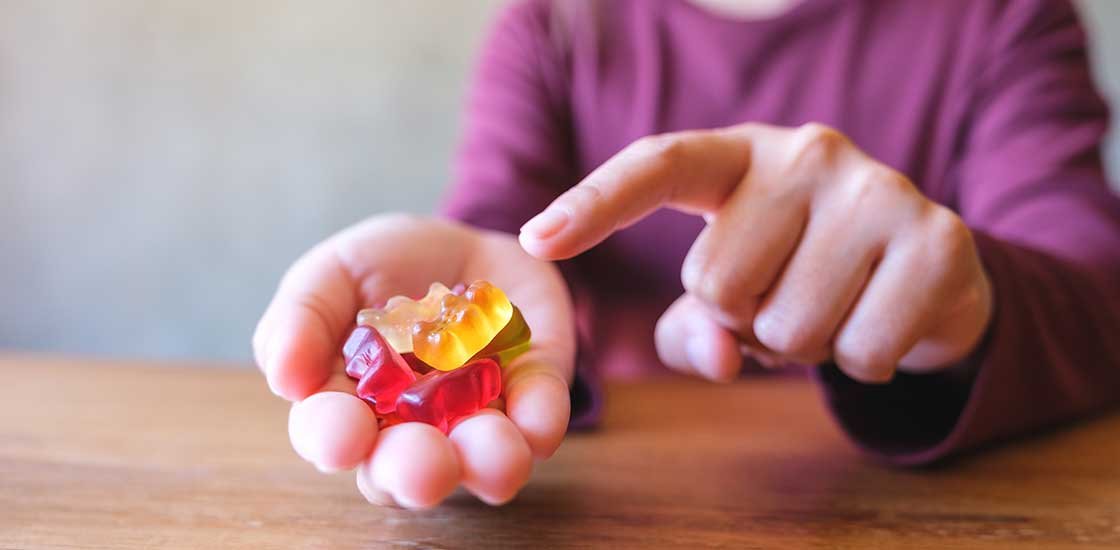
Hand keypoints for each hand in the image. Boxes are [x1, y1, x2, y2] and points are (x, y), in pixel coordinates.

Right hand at [253, 214, 573, 506]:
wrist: (467, 241)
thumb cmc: (386, 266)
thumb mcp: (334, 271)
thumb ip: (300, 318)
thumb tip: (285, 380)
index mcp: (349, 404)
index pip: (331, 436)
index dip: (334, 440)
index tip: (343, 436)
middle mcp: (410, 431)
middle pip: (405, 472)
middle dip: (415, 472)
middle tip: (425, 466)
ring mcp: (474, 421)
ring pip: (479, 466)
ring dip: (486, 464)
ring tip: (494, 452)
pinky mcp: (532, 400)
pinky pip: (540, 424)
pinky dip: (539, 424)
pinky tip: (536, 420)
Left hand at [519, 123, 991, 382]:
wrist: (929, 273)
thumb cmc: (807, 276)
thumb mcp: (734, 296)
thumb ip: (695, 327)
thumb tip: (715, 351)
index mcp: (741, 155)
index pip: (658, 165)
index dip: (594, 204)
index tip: (536, 240)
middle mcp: (808, 152)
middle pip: (716, 282)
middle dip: (742, 319)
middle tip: (784, 298)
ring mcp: (878, 189)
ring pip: (788, 326)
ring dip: (801, 346)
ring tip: (833, 307)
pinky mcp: (939, 240)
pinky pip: (860, 350)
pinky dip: (862, 361)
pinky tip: (881, 321)